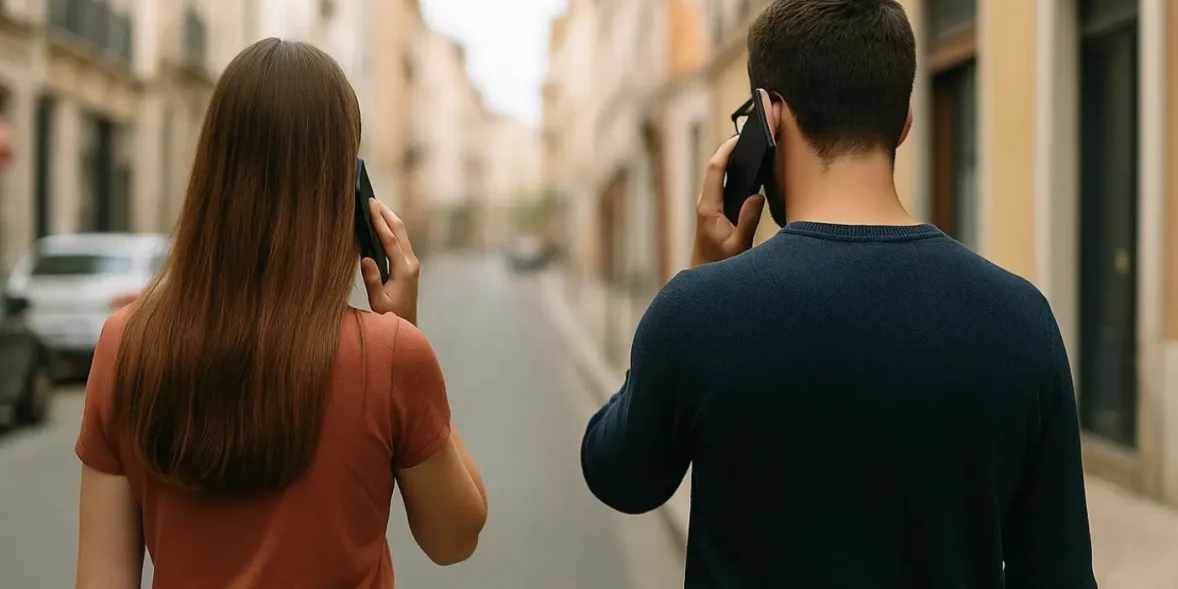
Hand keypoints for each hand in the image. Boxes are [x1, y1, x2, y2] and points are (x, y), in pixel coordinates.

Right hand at [361, 199, 420, 324]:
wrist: (408, 325)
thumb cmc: (391, 315)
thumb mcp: (378, 300)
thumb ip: (372, 279)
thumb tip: (365, 258)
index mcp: (404, 269)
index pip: (390, 239)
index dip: (380, 220)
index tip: (371, 204)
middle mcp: (411, 263)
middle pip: (400, 231)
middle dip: (387, 213)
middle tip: (373, 199)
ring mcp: (412, 264)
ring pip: (402, 234)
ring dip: (390, 219)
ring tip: (376, 206)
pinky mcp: (410, 266)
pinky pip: (401, 242)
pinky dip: (392, 229)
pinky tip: (383, 224)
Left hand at [690, 136, 765, 266]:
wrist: (704, 275)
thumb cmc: (719, 263)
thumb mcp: (738, 245)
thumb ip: (748, 221)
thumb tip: (758, 195)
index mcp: (709, 207)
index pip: (715, 169)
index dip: (726, 150)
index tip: (739, 137)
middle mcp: (706, 203)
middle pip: (715, 168)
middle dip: (730, 150)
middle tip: (749, 135)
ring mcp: (709, 206)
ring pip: (718, 175)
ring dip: (731, 160)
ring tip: (750, 146)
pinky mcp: (714, 211)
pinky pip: (722, 185)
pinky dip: (732, 173)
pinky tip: (747, 170)